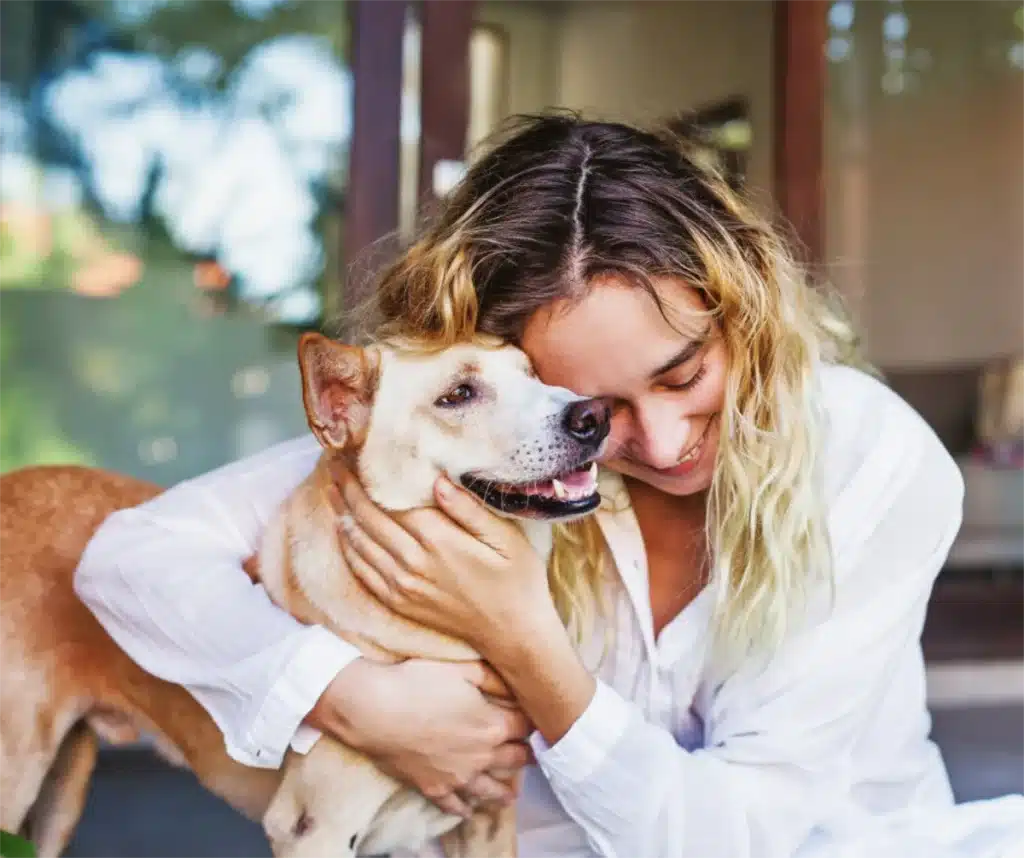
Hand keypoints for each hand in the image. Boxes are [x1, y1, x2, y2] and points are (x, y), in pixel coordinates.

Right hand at [308, 658, 533, 817]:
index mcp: (493, 725)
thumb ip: (490, 676)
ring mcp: (458, 777)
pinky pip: (454, 805)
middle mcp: (482, 756)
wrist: (375, 711)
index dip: (532, 721)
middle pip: (515, 759)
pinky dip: (464, 809)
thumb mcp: (460, 669)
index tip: (534, 720)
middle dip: (525, 755)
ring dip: (504, 791)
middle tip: (531, 754)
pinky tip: (468, 810)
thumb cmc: (417, 683)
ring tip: (512, 794)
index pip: (525, 726)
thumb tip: (512, 681)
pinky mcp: (434, 788)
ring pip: (491, 790)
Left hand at [328, 460, 558, 658]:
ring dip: (342, 514)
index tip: (354, 455)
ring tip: (331, 489)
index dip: (368, 478)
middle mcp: (413, 563)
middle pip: (368, 519)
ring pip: (359, 544)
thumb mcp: (506, 539)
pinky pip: (363, 572)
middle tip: (334, 465)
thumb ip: (469, 509)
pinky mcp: (400, 603)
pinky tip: (343, 532)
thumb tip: (436, 479)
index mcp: (439, 541)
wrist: (512, 635)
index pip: (391, 501)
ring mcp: (403, 587)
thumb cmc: (517, 581)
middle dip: (348, 490)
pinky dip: (348, 548)